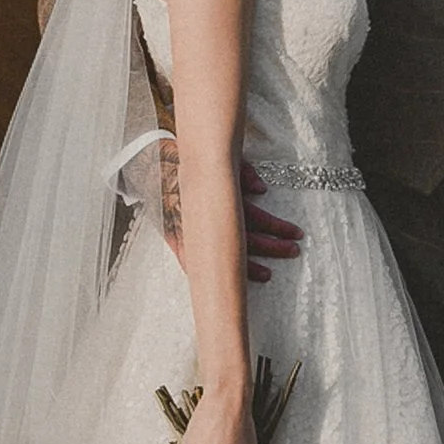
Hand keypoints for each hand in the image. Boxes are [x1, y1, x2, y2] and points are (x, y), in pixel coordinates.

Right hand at [159, 144, 305, 282]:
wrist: (146, 161)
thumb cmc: (188, 159)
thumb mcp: (217, 158)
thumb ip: (242, 171)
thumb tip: (262, 189)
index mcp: (219, 195)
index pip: (254, 216)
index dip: (277, 227)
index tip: (297, 233)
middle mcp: (206, 214)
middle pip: (245, 238)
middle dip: (272, 247)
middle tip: (293, 251)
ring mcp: (190, 228)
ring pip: (224, 253)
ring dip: (248, 266)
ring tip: (268, 274)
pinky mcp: (175, 236)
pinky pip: (192, 261)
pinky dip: (208, 272)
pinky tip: (224, 284)